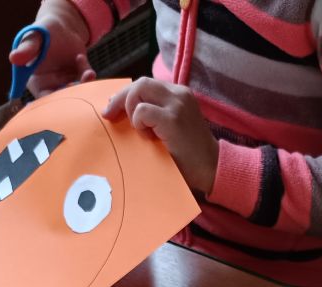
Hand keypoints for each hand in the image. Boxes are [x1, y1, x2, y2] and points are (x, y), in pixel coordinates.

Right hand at [8, 2, 95, 93]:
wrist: (62, 26)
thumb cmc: (42, 31)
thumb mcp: (34, 39)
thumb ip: (27, 50)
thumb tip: (13, 58)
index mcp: (36, 82)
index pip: (42, 99)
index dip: (51, 102)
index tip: (59, 95)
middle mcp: (51, 86)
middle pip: (61, 100)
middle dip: (70, 96)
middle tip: (74, 85)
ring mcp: (66, 83)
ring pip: (77, 92)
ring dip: (83, 86)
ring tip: (86, 74)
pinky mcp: (79, 77)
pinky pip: (86, 81)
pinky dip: (87, 73)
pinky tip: (80, 57)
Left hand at [102, 79, 218, 193]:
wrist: (212, 168)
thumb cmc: (189, 154)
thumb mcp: (170, 127)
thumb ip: (153, 114)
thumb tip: (120, 110)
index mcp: (178, 94)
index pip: (145, 84)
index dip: (126, 94)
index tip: (113, 108)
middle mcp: (179, 94)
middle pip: (140, 83)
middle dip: (120, 98)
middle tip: (110, 116)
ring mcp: (177, 104)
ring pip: (139, 90)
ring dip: (131, 111)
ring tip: (141, 131)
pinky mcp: (172, 119)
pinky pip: (142, 111)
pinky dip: (138, 123)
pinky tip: (148, 137)